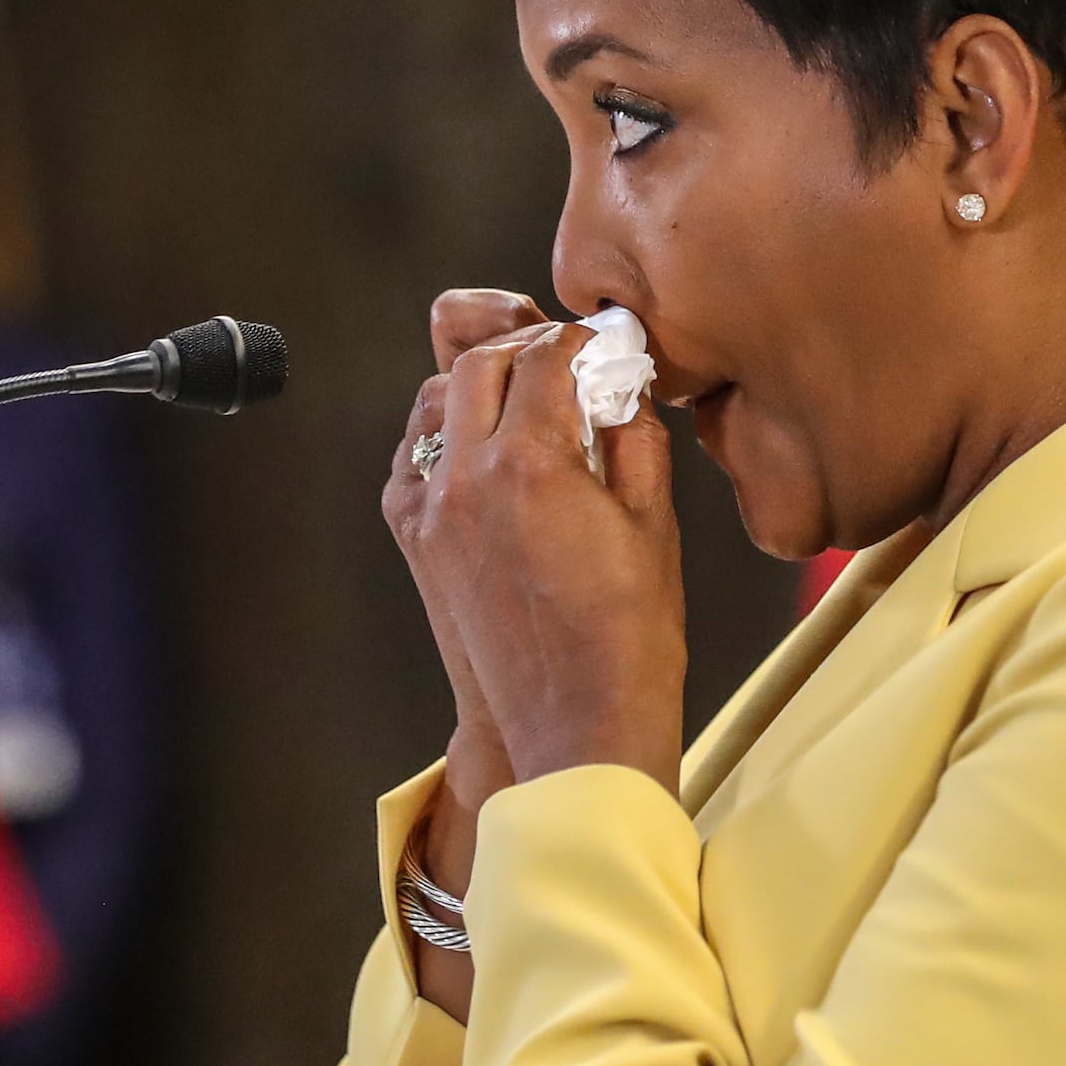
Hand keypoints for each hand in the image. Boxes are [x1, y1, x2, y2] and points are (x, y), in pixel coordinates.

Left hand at [389, 306, 686, 793]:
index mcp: (532, 462)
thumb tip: (620, 387)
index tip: (601, 344)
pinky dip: (444, 436)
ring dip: (479, 384)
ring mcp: (432, 510)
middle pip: (481, 363)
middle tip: (564, 359)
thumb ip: (631, 437)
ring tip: (524, 397)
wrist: (577, 727)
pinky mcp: (417, 543)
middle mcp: (468, 476)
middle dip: (525, 347)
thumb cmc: (629, 635)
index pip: (546, 356)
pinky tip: (482, 448)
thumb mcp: (652, 522)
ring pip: (437, 403)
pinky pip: (413, 460)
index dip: (579, 338)